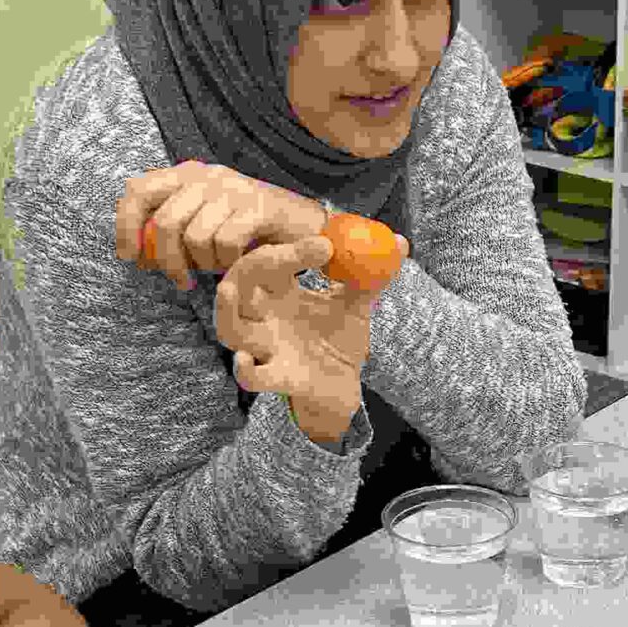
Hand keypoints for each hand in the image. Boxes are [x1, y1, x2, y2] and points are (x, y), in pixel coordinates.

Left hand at [116, 163, 332, 293]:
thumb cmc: (248, 230)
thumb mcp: (203, 222)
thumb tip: (137, 252)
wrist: (303, 224)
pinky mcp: (258, 207)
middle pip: (165, 221)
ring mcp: (233, 189)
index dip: (126, 226)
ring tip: (218, 267)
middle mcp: (206, 176)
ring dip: (204, 263)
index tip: (130, 257)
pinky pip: (226, 241)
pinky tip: (237, 263)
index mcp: (186, 174)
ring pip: (195, 236)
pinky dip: (229, 261)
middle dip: (168, 260)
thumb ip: (171, 228)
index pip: (138, 191)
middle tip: (181, 281)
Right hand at [215, 255, 372, 440]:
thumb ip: (372, 276)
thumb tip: (402, 243)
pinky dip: (245, 370)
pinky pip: (251, 376)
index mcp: (280, 291)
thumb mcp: (357, 305)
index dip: (293, 250)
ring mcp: (265, 346)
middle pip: (239, 282)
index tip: (326, 246)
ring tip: (226, 290)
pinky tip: (245, 361)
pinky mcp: (276, 377)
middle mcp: (265, 315)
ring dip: (224, 310)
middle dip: (251, 265)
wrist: (346, 383)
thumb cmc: (340, 339)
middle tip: (277, 258)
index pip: (272, 259)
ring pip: (229, 328)